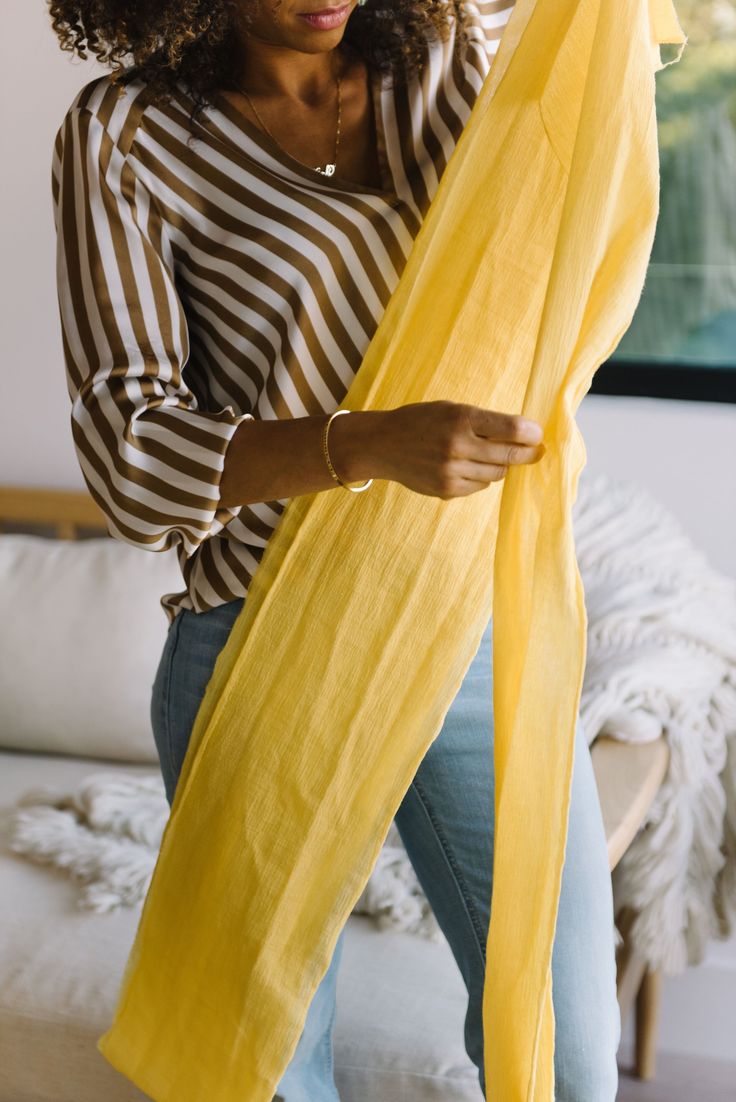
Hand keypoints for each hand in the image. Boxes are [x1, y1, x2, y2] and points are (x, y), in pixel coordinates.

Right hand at [373, 400, 544, 499]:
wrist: (382, 444)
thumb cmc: (421, 421)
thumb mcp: (450, 409)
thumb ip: (483, 421)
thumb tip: (523, 437)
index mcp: (461, 418)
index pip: (511, 429)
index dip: (532, 434)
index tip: (538, 436)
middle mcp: (457, 445)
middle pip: (509, 456)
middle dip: (527, 454)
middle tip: (535, 452)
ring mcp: (451, 471)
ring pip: (496, 474)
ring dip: (500, 466)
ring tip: (488, 455)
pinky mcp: (446, 490)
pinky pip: (479, 487)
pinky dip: (481, 477)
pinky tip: (467, 466)